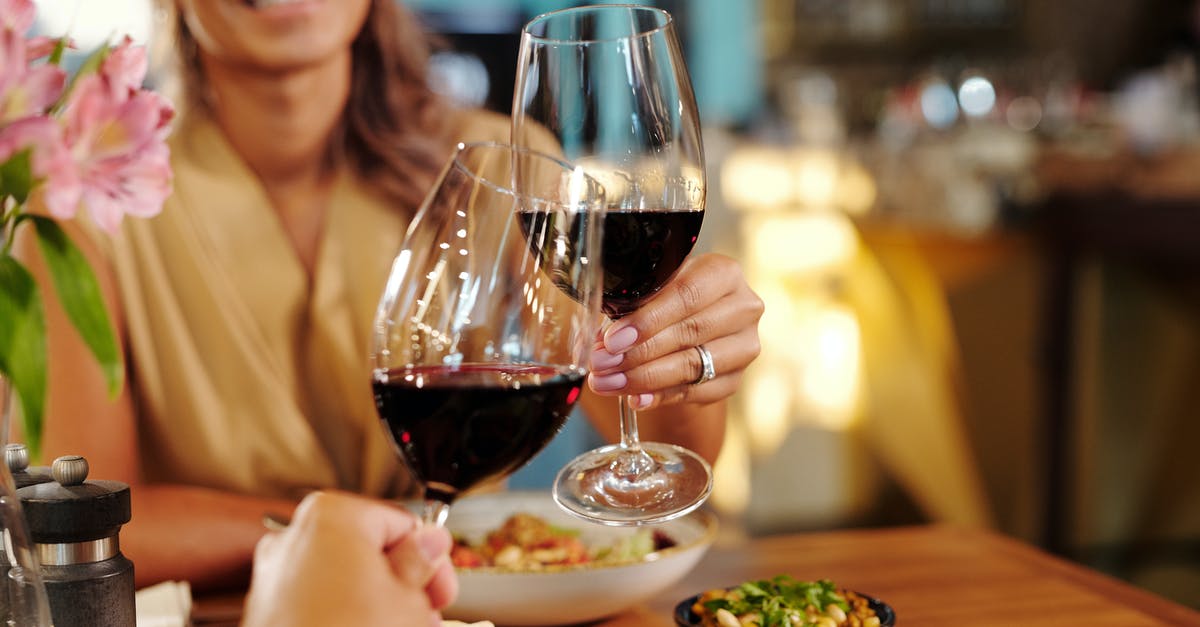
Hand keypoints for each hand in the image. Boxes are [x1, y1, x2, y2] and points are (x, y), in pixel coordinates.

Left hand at [243, 491, 456, 626]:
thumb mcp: (408, 599)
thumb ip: (421, 562)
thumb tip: (429, 542)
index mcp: (332, 515)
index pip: (401, 523)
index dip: (430, 559)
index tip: (441, 586)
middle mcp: (296, 535)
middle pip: (370, 549)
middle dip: (403, 582)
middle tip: (424, 612)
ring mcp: (276, 573)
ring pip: (345, 576)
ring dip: (377, 600)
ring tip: (400, 625)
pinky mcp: (267, 608)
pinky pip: (319, 598)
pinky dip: (345, 612)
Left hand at [588, 253, 762, 409]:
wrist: (690, 322)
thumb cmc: (666, 299)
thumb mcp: (652, 290)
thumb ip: (631, 306)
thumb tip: (598, 339)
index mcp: (723, 273)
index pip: (686, 295)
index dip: (647, 320)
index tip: (612, 339)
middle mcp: (743, 307)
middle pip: (690, 333)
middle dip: (639, 353)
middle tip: (602, 364)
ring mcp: (744, 346)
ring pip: (693, 365)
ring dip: (645, 378)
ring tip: (609, 383)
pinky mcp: (735, 378)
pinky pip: (697, 392)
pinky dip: (662, 397)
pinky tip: (635, 398)